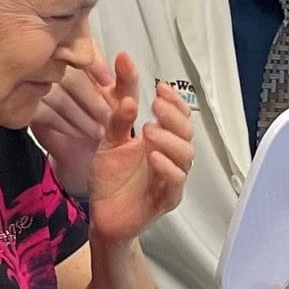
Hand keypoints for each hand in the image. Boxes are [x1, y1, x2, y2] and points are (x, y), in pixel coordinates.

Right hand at [32, 52, 115, 194]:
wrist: (86, 153)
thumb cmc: (104, 120)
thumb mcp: (124, 98)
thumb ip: (128, 78)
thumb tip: (124, 57)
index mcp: (78, 58)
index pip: (82, 50)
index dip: (96, 66)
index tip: (108, 84)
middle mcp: (53, 67)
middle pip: (68, 74)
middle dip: (91, 99)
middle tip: (107, 117)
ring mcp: (36, 87)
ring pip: (55, 94)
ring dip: (80, 115)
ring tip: (98, 131)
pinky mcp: (27, 108)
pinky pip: (43, 112)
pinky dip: (63, 124)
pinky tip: (77, 132)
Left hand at [85, 53, 193, 246]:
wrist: (102, 216)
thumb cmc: (110, 180)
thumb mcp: (110, 141)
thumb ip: (118, 113)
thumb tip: (124, 71)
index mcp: (160, 141)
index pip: (178, 116)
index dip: (174, 101)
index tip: (160, 87)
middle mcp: (169, 158)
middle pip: (186, 133)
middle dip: (173, 116)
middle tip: (155, 106)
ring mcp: (169, 179)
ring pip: (186, 156)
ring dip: (170, 140)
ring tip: (149, 130)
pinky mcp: (165, 200)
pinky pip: (175, 183)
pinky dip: (167, 168)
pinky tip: (153, 157)